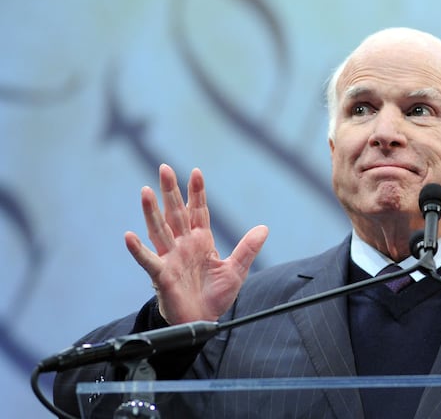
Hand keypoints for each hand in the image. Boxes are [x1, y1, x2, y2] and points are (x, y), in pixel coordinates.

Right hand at [124, 164, 268, 323]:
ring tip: (145, 191)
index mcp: (201, 241)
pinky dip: (138, 250)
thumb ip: (248, 248)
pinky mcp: (162, 275)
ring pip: (159, 230)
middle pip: (175, 213)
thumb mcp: (236, 270)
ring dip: (152, 211)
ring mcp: (171, 258)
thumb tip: (265, 228)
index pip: (198, 211)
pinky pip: (148, 260)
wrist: (203, 320)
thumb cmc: (215, 295)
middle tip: (164, 168)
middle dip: (171, 191)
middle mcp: (183, 245)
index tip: (196, 172)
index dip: (197, 192)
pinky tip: (129, 236)